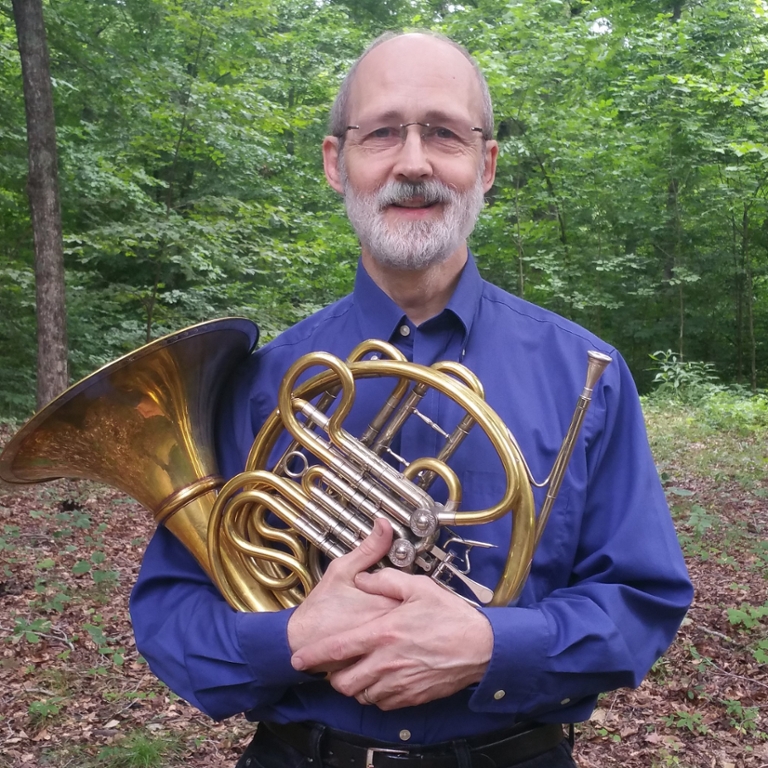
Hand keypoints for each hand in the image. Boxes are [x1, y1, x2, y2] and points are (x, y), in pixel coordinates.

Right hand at [286, 519, 400, 669]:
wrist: (300, 642)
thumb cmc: (320, 609)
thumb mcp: (342, 571)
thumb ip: (368, 549)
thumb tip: (384, 526)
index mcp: (383, 604)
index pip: (415, 591)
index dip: (415, 583)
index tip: (411, 579)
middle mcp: (388, 628)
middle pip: (416, 613)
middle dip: (415, 604)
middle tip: (410, 598)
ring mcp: (385, 648)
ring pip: (409, 632)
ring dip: (408, 623)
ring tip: (402, 617)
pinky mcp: (379, 662)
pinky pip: (398, 649)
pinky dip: (398, 640)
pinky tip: (391, 634)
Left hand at [291, 567, 493, 709]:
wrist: (481, 647)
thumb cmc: (451, 616)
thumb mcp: (418, 587)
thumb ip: (386, 580)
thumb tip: (363, 578)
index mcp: (383, 633)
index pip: (338, 650)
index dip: (313, 656)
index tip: (298, 659)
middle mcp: (386, 662)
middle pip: (343, 682)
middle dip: (334, 676)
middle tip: (337, 665)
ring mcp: (399, 683)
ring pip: (361, 695)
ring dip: (355, 686)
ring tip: (361, 670)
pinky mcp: (411, 697)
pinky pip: (382, 703)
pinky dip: (375, 695)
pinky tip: (383, 679)